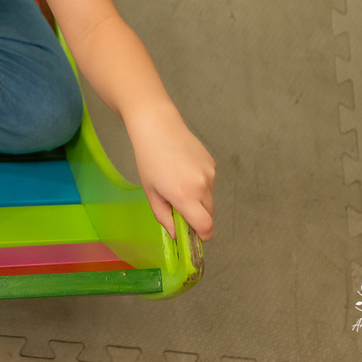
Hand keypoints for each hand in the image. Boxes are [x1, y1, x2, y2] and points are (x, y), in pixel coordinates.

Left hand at [124, 103, 214, 241]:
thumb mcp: (151, 193)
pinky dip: (200, 185)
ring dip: (198, 200)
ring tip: (177, 183)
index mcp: (185, 195)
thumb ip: (164, 218)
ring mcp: (210, 174)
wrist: (158, 126)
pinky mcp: (212, 164)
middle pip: (209, 215)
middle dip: (197, 217)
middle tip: (177, 207)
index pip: (206, 227)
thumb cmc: (149, 159)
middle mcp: (201, 186)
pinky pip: (209, 184)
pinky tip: (184, 171)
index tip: (193, 236)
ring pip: (209, 199)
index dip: (202, 236)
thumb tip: (176, 235)